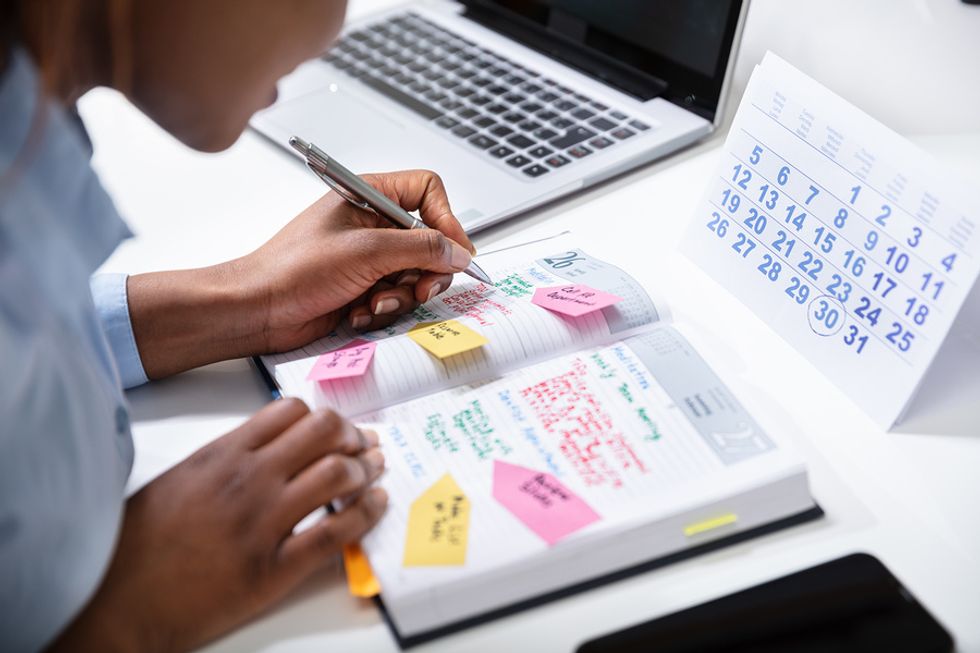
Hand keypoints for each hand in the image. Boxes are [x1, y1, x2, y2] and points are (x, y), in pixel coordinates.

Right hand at [50, 399, 386, 652]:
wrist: (118, 601)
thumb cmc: (139, 544)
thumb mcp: (179, 479)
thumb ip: (225, 458)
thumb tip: (269, 447)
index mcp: (223, 454)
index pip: (290, 411)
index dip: (323, 416)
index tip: (336, 429)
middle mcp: (248, 479)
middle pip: (324, 432)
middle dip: (352, 435)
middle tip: (363, 447)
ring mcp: (263, 522)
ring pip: (337, 474)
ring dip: (365, 471)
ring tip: (372, 475)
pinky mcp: (274, 568)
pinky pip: (337, 532)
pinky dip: (366, 514)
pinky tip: (375, 506)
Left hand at [243, 169, 476, 350]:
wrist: (259, 310)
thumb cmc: (292, 269)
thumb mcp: (366, 251)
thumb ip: (420, 248)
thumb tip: (457, 252)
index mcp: (369, 196)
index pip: (427, 191)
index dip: (446, 219)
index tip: (455, 251)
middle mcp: (372, 224)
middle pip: (428, 241)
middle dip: (426, 271)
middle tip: (419, 289)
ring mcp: (369, 258)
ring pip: (415, 275)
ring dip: (399, 296)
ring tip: (373, 302)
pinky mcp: (363, 287)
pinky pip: (395, 298)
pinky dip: (382, 309)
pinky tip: (357, 313)